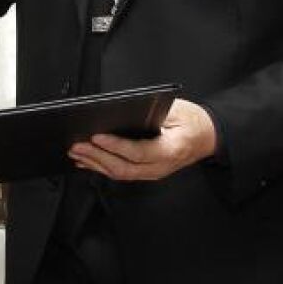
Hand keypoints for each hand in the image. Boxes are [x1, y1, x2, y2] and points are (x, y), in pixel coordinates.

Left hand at [68, 98, 217, 181]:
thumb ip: (152, 112)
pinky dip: (100, 167)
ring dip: (95, 164)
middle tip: (77, 145)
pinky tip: (86, 161)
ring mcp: (153, 173)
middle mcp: (161, 166)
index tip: (96, 136)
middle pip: (124, 168)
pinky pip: (121, 172)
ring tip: (75, 152)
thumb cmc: (192, 120)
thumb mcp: (176, 109)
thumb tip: (121, 113)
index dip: (115, 145)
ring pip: (119, 173)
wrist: (206, 136)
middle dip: (97, 157)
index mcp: (171, 150)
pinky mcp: (146, 172)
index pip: (138, 152)